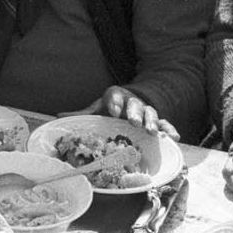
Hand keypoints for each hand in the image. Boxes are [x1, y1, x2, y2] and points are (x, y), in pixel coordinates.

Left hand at [60, 86, 178, 140]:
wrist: (127, 105)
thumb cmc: (109, 110)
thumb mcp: (96, 110)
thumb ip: (82, 114)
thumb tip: (58, 115)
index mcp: (116, 97)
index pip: (115, 96)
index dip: (115, 103)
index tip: (114, 111)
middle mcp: (132, 102)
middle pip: (135, 104)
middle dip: (134, 113)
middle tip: (133, 122)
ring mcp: (146, 111)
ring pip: (151, 113)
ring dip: (151, 122)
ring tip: (151, 131)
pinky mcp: (156, 121)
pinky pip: (165, 124)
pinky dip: (169, 129)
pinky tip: (174, 137)